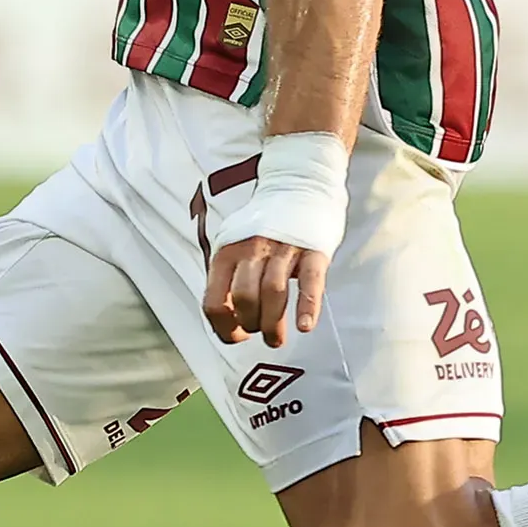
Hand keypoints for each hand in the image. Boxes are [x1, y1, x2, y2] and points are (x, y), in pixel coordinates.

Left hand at [201, 234, 327, 347]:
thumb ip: (227, 278)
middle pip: (245, 298)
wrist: (300, 187)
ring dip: (273, 324)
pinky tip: (305, 325)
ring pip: (273, 292)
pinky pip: (309, 281)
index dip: (224, 327)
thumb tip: (225, 320)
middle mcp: (252, 249)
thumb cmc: (266, 226)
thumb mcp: (234, 245)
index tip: (237, 334)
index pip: (214, 301)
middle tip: (260, 332)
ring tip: (275, 338)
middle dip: (251, 324)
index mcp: (227, 253)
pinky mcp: (313, 251)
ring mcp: (283, 249)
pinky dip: (307, 306)